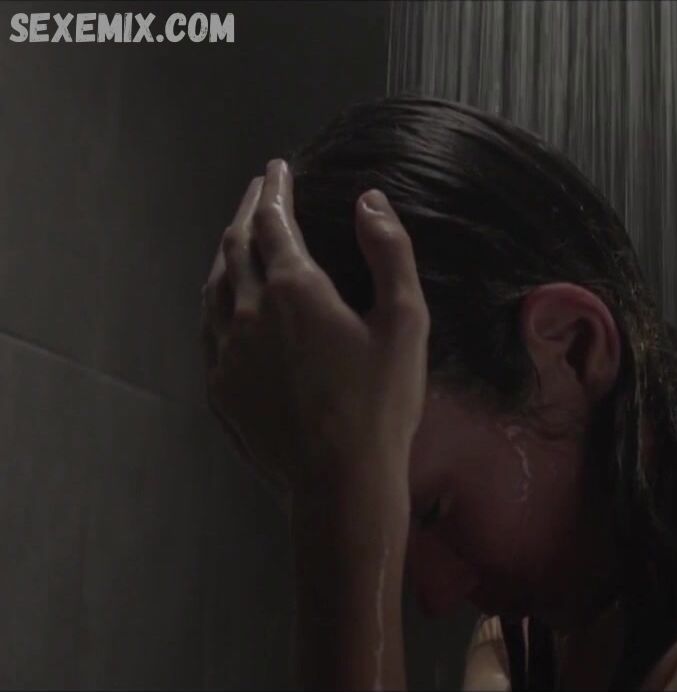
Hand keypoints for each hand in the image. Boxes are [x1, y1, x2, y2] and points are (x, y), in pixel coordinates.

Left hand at [201, 160, 428, 515]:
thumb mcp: (405, 322)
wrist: (338, 483)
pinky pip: (208, 326)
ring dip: (226, 251)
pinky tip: (228, 301)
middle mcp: (248, 310)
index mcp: (294, 288)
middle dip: (247, 210)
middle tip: (259, 190)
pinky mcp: (218, 386)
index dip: (275, 188)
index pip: (272, 219)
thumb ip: (390, 253)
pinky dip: (217, 297)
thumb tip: (370, 201)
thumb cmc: (382, 404)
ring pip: (214, 284)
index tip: (279, 168)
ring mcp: (225, 351)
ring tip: (239, 237)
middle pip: (235, 244)